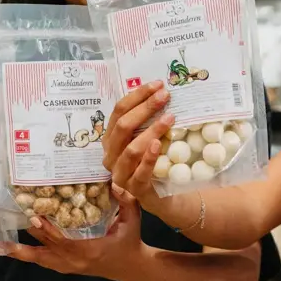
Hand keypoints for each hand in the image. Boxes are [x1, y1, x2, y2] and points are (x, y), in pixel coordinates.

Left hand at [0, 186, 144, 280]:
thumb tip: (115, 184)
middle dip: (25, 240)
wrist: (132, 267)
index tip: (34, 218)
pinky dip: (30, 256)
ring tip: (1, 245)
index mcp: (89, 249)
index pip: (62, 241)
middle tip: (7, 228)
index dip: (47, 230)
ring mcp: (70, 266)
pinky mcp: (68, 267)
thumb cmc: (131, 241)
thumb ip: (126, 200)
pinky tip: (16, 250)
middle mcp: (75, 261)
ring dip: (21, 253)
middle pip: (44, 252)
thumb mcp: (133, 219)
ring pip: (40, 260)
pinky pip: (45, 262)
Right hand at [102, 80, 171, 211]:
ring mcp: (120, 174)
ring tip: (169, 118)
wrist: (164, 195)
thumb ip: (147, 120)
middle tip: (165, 96)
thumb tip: (161, 91)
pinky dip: (149, 158)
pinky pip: (140, 173)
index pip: (119, 111)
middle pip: (123, 127)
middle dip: (145, 108)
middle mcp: (111, 155)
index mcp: (111, 139)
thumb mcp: (148, 137)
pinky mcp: (134, 190)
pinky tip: (158, 145)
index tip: (157, 85)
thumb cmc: (154, 160)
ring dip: (151, 131)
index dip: (137, 96)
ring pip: (130, 149)